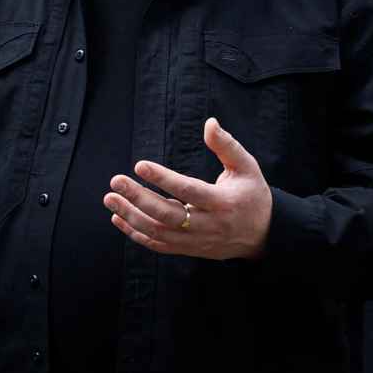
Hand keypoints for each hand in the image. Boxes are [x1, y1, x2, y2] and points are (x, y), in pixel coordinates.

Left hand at [104, 117, 272, 259]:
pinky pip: (158, 245)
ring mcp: (197, 241)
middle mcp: (209, 225)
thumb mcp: (247, 167)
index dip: (163, 179)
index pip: (189, 190)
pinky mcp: (188, 249)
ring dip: (131, 216)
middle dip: (138, 198)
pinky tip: (118, 217)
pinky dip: (136, 233)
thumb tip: (209, 123)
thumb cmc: (252, 195)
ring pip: (159, 232)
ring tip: (110, 198)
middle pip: (168, 214)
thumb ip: (227, 146)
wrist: (262, 235)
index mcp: (223, 202)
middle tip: (115, 181)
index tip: (140, 165)